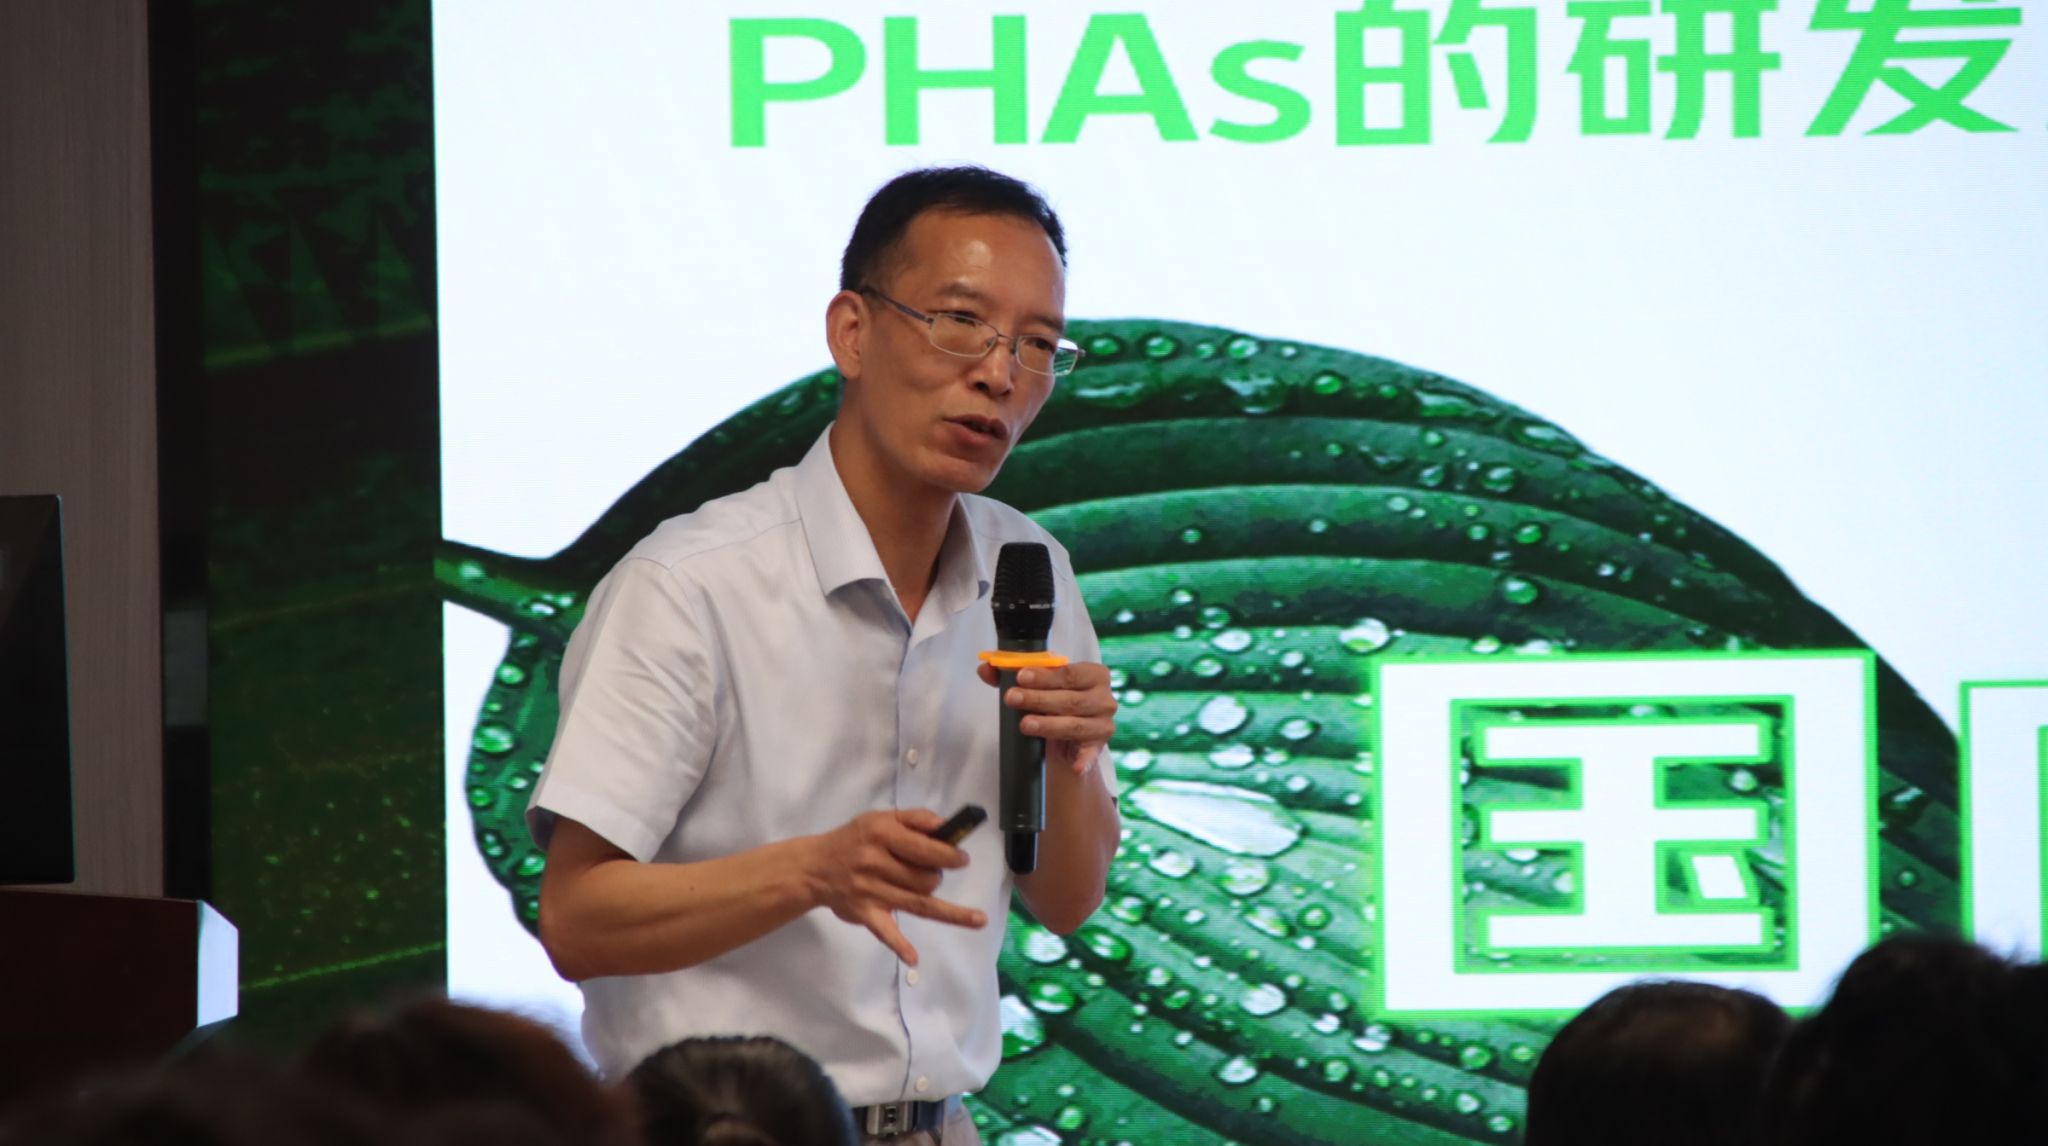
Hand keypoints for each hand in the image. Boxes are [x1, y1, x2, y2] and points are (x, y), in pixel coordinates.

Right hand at [806, 809, 985, 965]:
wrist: (815, 867)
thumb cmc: (855, 840)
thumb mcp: (881, 818)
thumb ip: (915, 819)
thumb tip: (946, 826)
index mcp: (882, 836)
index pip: (924, 848)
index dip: (949, 855)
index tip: (962, 859)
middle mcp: (876, 863)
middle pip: (924, 879)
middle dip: (938, 877)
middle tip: (935, 875)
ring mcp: (870, 891)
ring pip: (917, 903)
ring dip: (949, 912)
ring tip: (976, 918)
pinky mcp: (865, 914)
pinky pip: (884, 931)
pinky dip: (899, 945)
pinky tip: (913, 958)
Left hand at [977, 661, 1118, 777]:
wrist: (1070, 733)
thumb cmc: (1055, 700)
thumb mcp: (1038, 685)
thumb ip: (1012, 674)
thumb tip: (985, 668)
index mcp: (1094, 674)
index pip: (1069, 673)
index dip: (1044, 675)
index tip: (1020, 677)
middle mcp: (1105, 699)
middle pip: (1070, 699)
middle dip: (1038, 699)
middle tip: (1012, 698)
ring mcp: (1103, 724)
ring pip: (1075, 725)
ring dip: (1049, 725)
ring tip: (1025, 724)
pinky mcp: (1098, 748)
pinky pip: (1091, 754)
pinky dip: (1084, 760)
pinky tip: (1075, 766)